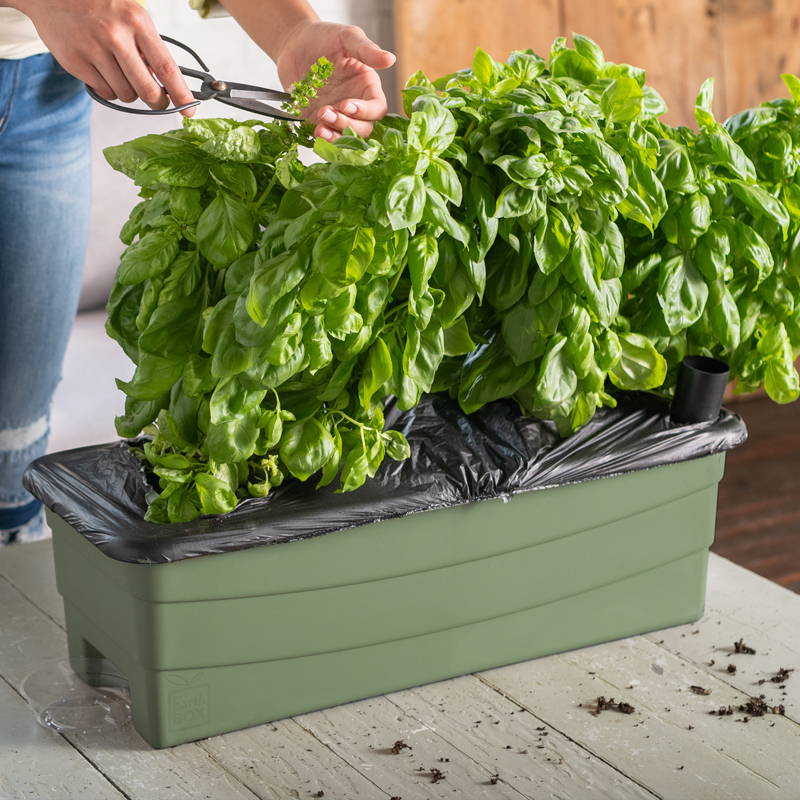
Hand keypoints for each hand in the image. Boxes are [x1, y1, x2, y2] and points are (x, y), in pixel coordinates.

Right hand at [10, 0, 195, 114]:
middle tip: (156, 98)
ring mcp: (93, 50)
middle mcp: (116, 36)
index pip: (167, 67)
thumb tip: (167, 84)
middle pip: (147, 90)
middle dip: (156, 100)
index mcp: (136, 22)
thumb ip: (149, 47)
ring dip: (129, 92)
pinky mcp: (75, 62)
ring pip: (126, 95)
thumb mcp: (131, 16)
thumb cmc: (98, 5)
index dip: (181, 94)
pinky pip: (104, 93)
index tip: (190, 110)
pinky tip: (102, 69)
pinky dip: (108, 88)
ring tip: (120, 71)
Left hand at [276, 21, 394, 139]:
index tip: (346, 104)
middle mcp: (356, 104)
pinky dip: (324, 140)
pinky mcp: (321, 122)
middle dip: (347, 125)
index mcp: (367, 86)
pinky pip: (328, 138)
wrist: (293, 43)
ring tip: (320, 125)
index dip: (365, 111)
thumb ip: (367, 50)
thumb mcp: (347, 37)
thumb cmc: (323, 37)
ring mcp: (339, 116)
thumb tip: (391, 59)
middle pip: (364, 128)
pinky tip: (316, 132)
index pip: (377, 108)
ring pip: (347, 137)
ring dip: (336, 136)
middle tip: (326, 112)